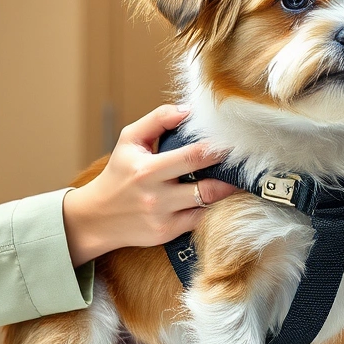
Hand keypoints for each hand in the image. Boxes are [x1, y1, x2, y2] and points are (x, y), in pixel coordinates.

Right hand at [62, 105, 240, 265]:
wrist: (97, 216)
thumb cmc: (118, 173)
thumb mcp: (129, 139)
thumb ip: (158, 119)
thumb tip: (188, 111)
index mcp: (147, 170)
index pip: (192, 157)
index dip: (217, 149)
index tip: (234, 143)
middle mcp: (156, 196)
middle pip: (206, 187)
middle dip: (230, 175)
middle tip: (246, 164)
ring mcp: (163, 218)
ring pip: (206, 206)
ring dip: (225, 193)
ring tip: (238, 180)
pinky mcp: (167, 233)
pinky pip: (199, 219)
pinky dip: (210, 208)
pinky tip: (216, 196)